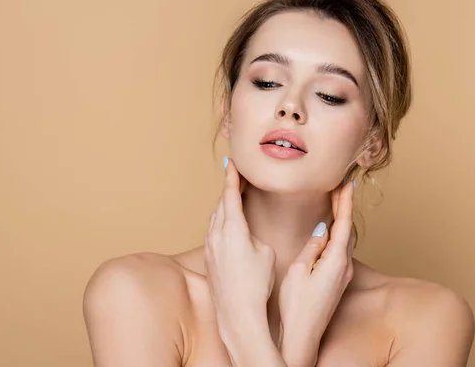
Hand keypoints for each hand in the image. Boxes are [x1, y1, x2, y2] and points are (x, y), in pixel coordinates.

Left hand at [204, 157, 275, 339]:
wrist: (236, 313)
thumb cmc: (256, 284)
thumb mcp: (266, 252)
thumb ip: (256, 235)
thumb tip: (249, 234)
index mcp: (233, 228)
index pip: (231, 194)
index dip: (233, 176)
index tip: (232, 162)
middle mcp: (216, 234)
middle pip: (221, 203)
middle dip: (229, 188)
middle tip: (238, 176)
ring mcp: (209, 246)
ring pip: (216, 217)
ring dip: (224, 205)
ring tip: (234, 197)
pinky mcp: (208, 258)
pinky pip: (213, 231)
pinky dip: (221, 221)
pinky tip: (228, 224)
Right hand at [278, 181, 355, 366]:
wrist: (303, 337)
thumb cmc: (297, 306)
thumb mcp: (299, 270)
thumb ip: (313, 247)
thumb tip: (321, 229)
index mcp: (336, 260)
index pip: (344, 223)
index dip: (345, 201)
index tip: (348, 182)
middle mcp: (344, 266)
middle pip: (349, 228)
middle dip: (344, 206)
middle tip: (341, 185)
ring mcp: (343, 274)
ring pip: (346, 239)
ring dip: (342, 219)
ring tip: (336, 201)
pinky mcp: (338, 281)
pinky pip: (341, 250)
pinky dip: (338, 234)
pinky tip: (331, 229)